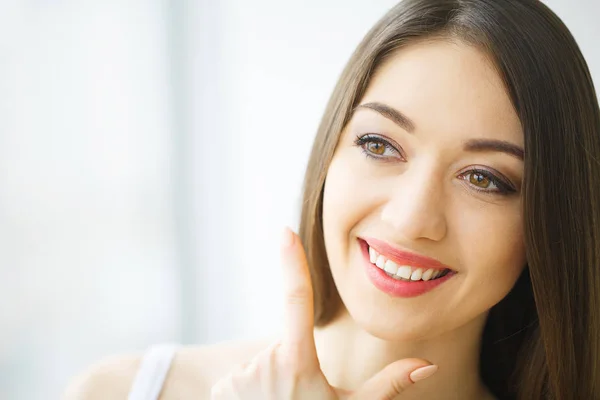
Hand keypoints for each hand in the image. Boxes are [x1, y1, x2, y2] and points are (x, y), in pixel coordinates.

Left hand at [210, 227, 437, 399]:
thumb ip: (388, 386)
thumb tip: (427, 363)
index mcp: (299, 362)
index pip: (298, 299)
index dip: (293, 262)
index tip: (284, 232)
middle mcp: (265, 362)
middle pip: (285, 343)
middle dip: (294, 362)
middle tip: (302, 397)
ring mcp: (240, 376)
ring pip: (264, 361)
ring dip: (274, 378)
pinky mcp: (221, 388)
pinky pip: (243, 377)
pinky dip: (253, 389)